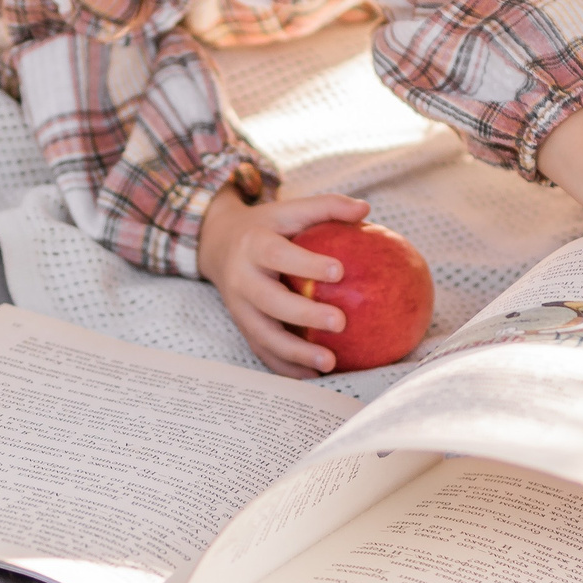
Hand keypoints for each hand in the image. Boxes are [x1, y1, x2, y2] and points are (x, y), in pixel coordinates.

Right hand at [198, 187, 369, 377]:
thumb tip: (365, 208)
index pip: (278, 254)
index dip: (305, 263)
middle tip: (341, 322)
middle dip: (303, 315)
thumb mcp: (289, 209)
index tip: (339, 271)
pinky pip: (263, 352)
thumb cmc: (268, 227)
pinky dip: (287, 367)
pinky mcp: (242, 327)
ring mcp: (238, 307)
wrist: (218, 244)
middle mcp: (241, 278)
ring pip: (263, 335)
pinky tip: (316, 375)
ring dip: (296, 353)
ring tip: (330, 363)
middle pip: (269, 301)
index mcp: (253, 244)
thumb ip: (326, 207)